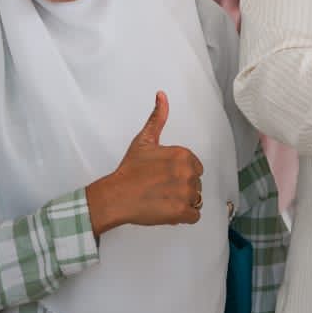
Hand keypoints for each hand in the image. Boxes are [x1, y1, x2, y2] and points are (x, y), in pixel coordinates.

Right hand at [86, 92, 204, 236]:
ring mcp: (185, 193)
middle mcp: (187, 172)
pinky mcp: (181, 212)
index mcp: (183, 155)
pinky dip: (183, 217)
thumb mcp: (144, 140)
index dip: (180, 174)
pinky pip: (194, 216)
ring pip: (195, 200)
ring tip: (162, 200)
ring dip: (182, 203)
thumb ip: (157, 118)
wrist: (115, 196)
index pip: (195, 168)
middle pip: (196, 184)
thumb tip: (162, 95)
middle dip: (181, 188)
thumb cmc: (129, 170)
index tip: (164, 176)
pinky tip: (168, 211)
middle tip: (160, 189)